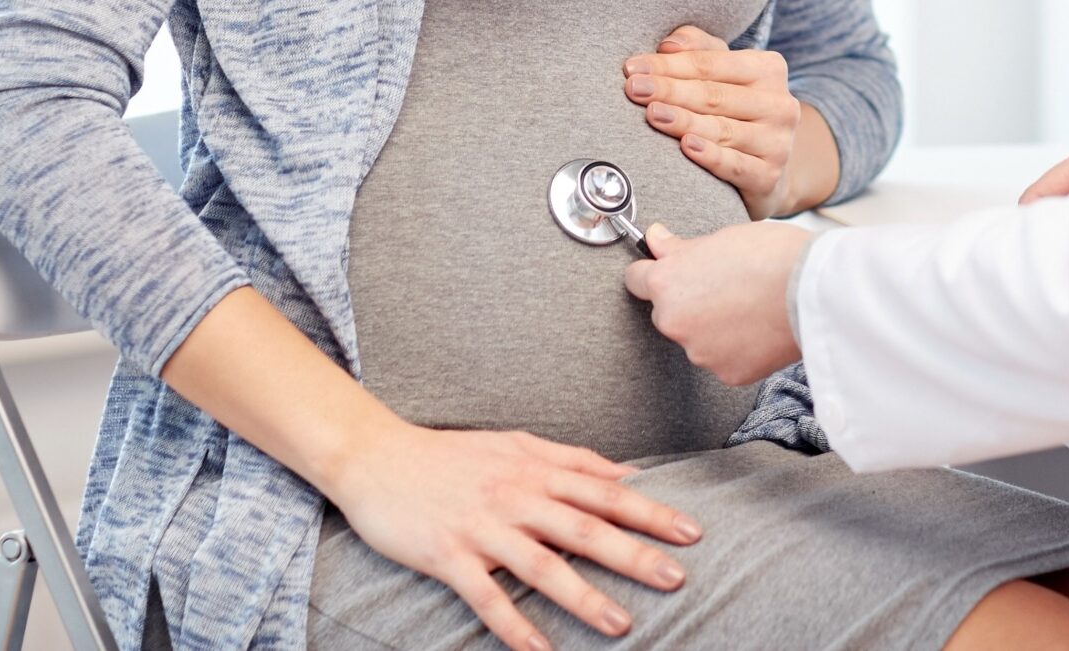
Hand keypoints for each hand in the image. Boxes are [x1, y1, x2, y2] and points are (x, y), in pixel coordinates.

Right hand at [326, 422, 701, 649]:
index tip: (692, 531)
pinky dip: (514, 625)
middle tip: (677, 578)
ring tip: (621, 625)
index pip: (605, 491)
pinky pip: (486, 596)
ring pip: (542, 565)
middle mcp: (515, 496)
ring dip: (584, 597)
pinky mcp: (448, 556)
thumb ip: (573, 459)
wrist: (376, 456)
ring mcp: (481, 528)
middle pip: (585, 527)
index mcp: (536, 468)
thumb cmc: (453, 454)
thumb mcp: (517, 444)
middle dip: (634, 554)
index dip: (650, 511)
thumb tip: (628, 472)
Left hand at [623, 26, 828, 218]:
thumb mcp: (722, 73)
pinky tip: (687, 146)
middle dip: (669, 90)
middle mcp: (780, 104)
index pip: (710, 63)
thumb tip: (668, 45)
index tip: (632, 67)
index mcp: (769, 68)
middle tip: (634, 89)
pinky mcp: (769, 176)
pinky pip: (735, 165)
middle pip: (714, 95)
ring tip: (652, 114)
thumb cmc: (733, 110)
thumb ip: (697, 49)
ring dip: (683, 121)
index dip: (669, 65)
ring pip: (722, 129)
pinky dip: (711, 156)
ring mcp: (778, 142)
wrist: (764, 166)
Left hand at [624, 220, 808, 385]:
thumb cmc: (772, 255)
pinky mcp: (727, 374)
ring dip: (713, 327)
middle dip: (688, 302)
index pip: (636, 280)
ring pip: (697, 338)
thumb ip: (682, 247)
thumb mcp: (721, 237)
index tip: (667, 271)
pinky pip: (723, 359)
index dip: (653, 273)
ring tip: (750, 306)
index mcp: (667, 282)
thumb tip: (655, 240)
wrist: (814, 291)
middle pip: (667, 312)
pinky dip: (737, 348)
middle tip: (726, 286)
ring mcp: (699, 352)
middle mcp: (674, 321)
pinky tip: (760, 328)